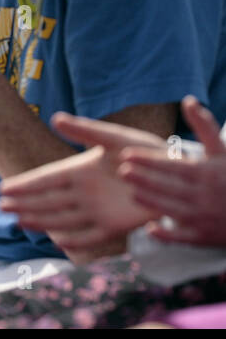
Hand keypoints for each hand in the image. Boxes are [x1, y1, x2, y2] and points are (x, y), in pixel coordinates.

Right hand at [0, 112, 169, 259]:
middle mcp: (83, 192)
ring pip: (62, 218)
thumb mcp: (113, 136)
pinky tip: (57, 241)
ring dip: (41, 220)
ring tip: (18, 221)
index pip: (46, 178)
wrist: (175, 172)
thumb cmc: (145, 150)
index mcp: (80, 169)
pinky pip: (90, 236)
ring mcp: (97, 210)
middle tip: (1, 206)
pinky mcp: (115, 226)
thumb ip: (84, 130)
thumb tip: (54, 118)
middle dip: (24, 204)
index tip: (3, 187)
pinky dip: (75, 240)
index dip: (25, 184)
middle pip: (47, 200)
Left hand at [119, 96, 225, 247]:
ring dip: (152, 202)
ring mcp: (204, 217)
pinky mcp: (204, 236)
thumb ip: (204, 126)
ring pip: (173, 210)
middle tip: (122, 172)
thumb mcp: (222, 151)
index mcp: (206, 173)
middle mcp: (204, 195)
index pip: (173, 165)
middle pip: (170, 187)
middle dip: (145, 180)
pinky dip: (167, 235)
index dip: (149, 160)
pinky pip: (183, 237)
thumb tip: (188, 100)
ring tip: (132, 193)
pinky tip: (149, 228)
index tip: (126, 155)